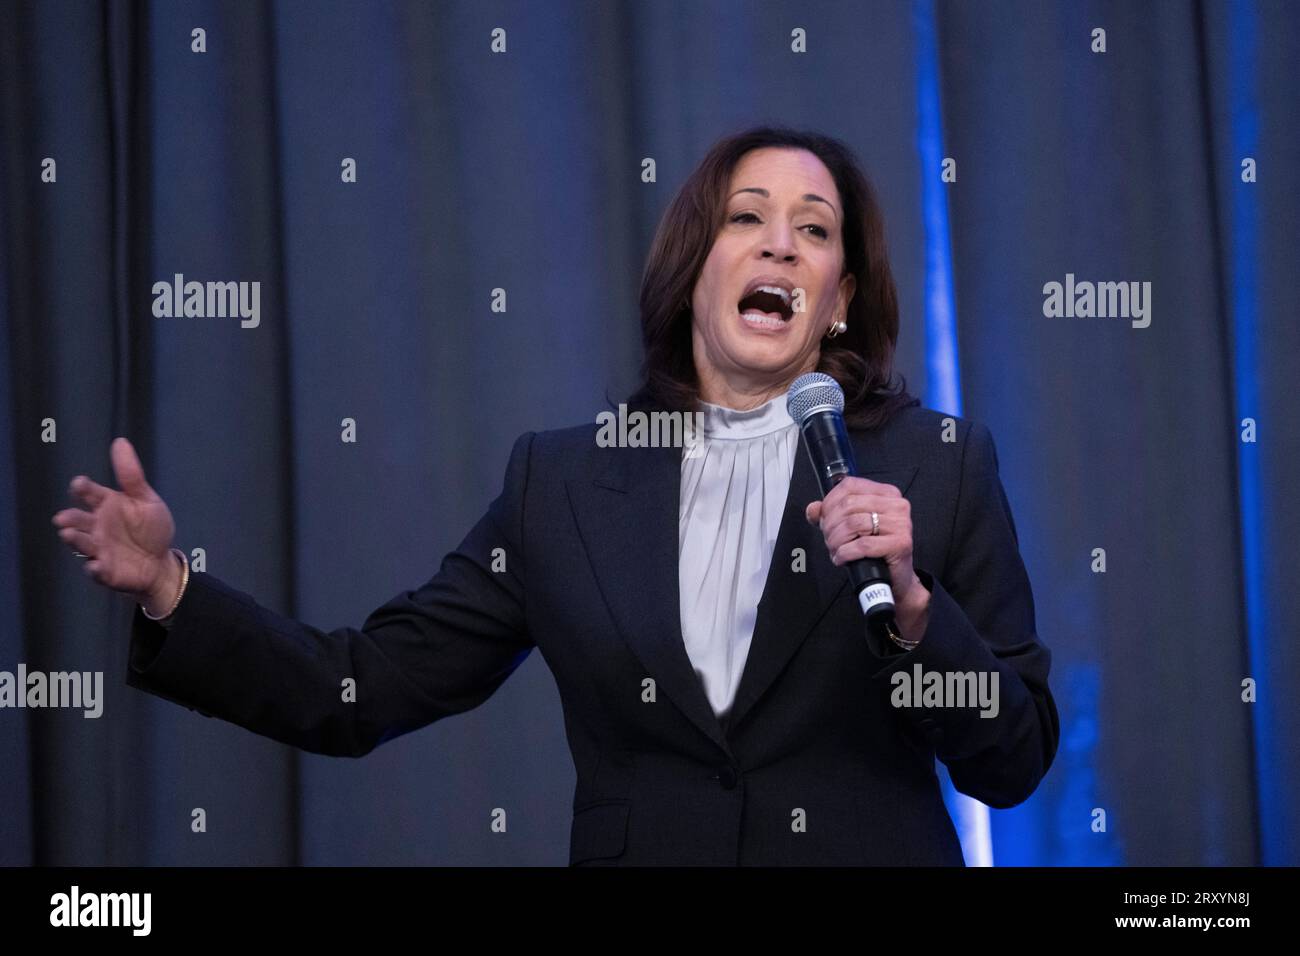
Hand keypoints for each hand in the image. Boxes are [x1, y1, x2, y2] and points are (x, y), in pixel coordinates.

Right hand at [51, 437, 176, 603]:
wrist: (160, 561)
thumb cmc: (150, 528)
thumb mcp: (145, 499)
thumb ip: (131, 474)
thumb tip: (120, 441)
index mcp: (105, 505)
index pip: (89, 494)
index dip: (83, 488)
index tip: (79, 484)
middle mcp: (96, 526)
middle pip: (79, 520)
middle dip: (70, 518)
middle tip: (63, 518)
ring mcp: (99, 549)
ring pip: (82, 544)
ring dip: (75, 540)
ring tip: (69, 534)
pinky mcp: (106, 570)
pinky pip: (97, 570)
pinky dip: (95, 568)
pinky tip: (96, 565)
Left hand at [805, 476, 929, 636]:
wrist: (897, 578)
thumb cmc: (875, 551)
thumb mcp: (852, 527)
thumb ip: (831, 514)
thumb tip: (813, 509)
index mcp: (887, 494)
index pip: (850, 486)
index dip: (829, 502)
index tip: (823, 518)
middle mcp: (897, 505)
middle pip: (849, 505)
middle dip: (830, 525)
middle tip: (829, 539)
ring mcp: (901, 523)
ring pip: (853, 524)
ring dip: (836, 540)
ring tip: (835, 550)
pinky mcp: (901, 543)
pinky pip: (862, 545)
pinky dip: (845, 553)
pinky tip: (842, 558)